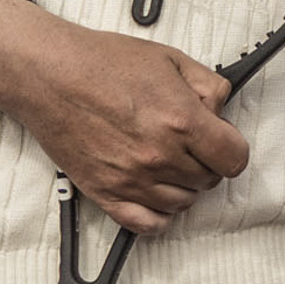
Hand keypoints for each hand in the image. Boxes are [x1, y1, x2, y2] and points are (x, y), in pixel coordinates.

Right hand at [1, 16, 244, 235]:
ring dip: (183, 186)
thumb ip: (208, 86)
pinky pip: (145, 224)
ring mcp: (132, 179)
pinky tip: (156, 196)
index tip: (222, 141)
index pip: (234, 159)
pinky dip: (158, 217)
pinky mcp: (105, 193)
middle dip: (206, 162)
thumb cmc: (103, 63)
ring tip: (169, 163)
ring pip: (182, 203)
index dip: (232, 149)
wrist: (50, 75)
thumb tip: (222, 111)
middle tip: (189, 144)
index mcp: (181, 121)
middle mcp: (159, 156)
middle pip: (209, 181)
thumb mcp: (171, 59)